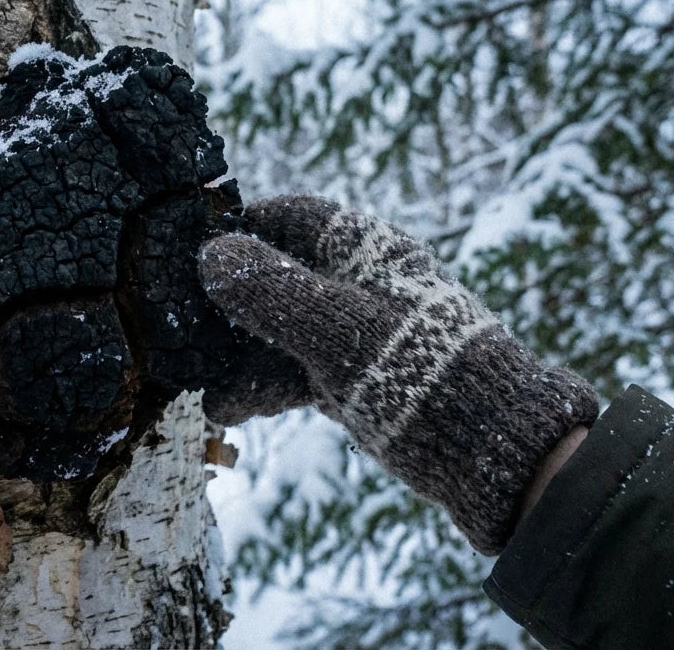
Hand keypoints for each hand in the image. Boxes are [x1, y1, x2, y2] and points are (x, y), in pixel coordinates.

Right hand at [198, 195, 596, 552]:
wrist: (493, 455)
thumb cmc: (420, 373)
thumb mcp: (335, 329)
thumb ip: (271, 292)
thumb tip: (211, 254)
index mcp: (368, 251)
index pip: (297, 217)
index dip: (246, 226)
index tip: (195, 247)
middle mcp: (362, 285)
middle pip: (283, 276)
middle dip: (232, 302)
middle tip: (180, 323)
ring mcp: (361, 336)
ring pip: (286, 331)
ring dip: (240, 353)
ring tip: (194, 380)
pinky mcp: (361, 381)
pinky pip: (300, 371)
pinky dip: (264, 385)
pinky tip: (227, 409)